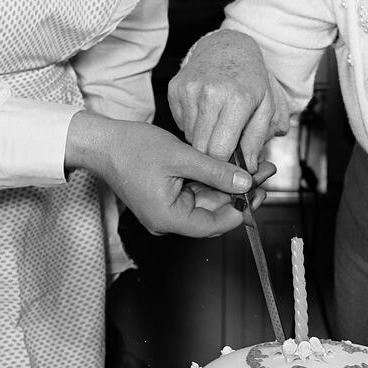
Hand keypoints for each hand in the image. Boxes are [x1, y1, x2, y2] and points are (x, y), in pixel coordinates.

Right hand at [64, 113, 253, 237]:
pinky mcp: (166, 199)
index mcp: (168, 218)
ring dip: (229, 185)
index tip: (260, 191)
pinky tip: (231, 167)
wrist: (102, 142)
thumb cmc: (133, 148)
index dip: (241, 209)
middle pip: (214, 213)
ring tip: (254, 166)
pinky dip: (213, 182)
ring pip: (207, 202)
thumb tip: (245, 183)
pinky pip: (195, 194)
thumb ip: (215, 172)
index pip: (215, 224)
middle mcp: (168, 221)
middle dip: (240, 193)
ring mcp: (167, 211)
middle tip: (264, 173)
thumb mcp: (181, 157)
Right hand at [168, 28, 288, 168]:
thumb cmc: (250, 80)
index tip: (230, 164)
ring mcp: (189, 89)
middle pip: (201, 146)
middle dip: (212, 154)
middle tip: (223, 149)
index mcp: (237, 99)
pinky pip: (180, 122)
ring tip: (216, 126)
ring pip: (189, 136)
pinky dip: (192, 125)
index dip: (224, 163)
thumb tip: (248, 168)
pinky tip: (205, 113)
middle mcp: (210, 93)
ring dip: (202, 139)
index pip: (220, 150)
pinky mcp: (175, 88)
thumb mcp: (266, 107)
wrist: (228, 48)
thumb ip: (257, 139)